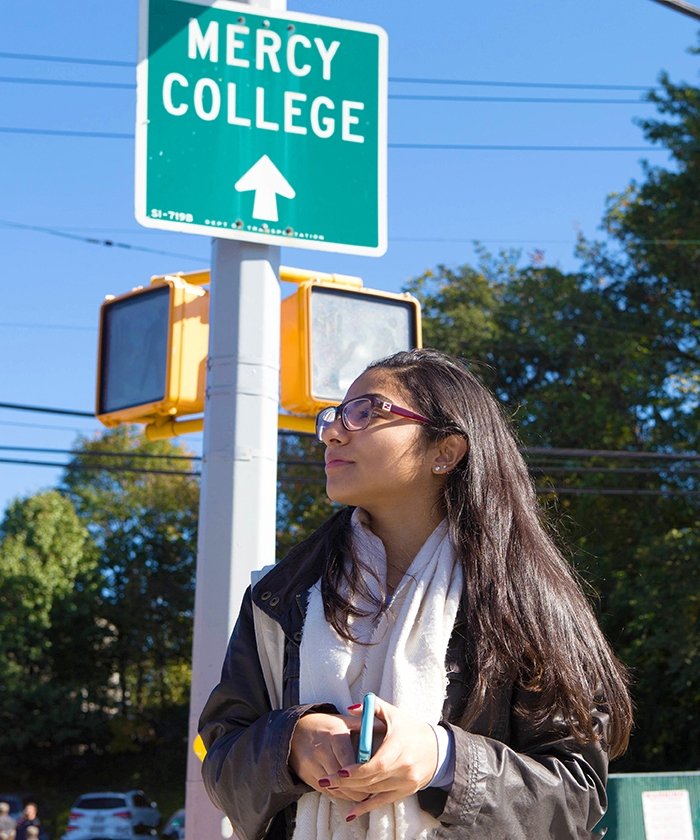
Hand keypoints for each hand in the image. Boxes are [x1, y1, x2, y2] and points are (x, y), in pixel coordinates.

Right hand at [289, 712, 365, 801]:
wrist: (295, 731)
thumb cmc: (325, 726)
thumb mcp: (343, 721)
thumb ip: (363, 725)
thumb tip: (384, 726)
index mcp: (333, 735)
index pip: (348, 759)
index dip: (361, 771)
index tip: (374, 776)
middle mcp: (321, 750)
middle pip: (341, 776)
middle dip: (358, 786)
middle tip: (372, 791)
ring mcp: (312, 765)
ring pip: (334, 787)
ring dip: (350, 793)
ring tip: (363, 795)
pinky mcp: (307, 776)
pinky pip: (326, 791)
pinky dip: (339, 795)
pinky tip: (349, 794)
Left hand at [325, 696, 438, 818]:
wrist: (438, 748)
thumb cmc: (410, 728)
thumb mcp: (393, 713)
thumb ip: (372, 707)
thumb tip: (350, 708)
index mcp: (400, 745)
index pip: (377, 763)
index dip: (358, 770)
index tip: (340, 772)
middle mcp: (405, 766)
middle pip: (373, 779)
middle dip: (347, 781)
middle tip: (326, 781)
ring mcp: (407, 781)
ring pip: (375, 790)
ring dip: (353, 791)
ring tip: (332, 789)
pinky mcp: (407, 791)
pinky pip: (384, 801)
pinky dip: (366, 807)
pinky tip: (351, 812)